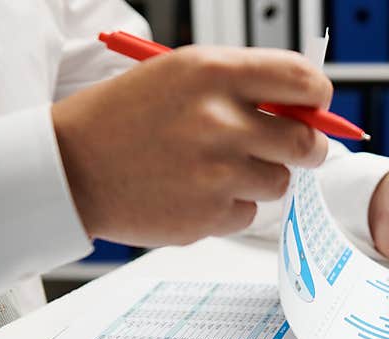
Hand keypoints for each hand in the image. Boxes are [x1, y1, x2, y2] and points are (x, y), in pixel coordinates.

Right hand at [52, 46, 332, 245]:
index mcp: (213, 73)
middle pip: (307, 143)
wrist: (70, 169)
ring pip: (280, 182)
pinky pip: (250, 212)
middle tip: (294, 149)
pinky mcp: (209, 215)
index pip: (303, 80)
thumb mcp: (179, 76)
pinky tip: (195, 192)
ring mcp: (216, 174)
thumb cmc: (123, 118)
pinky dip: (231, 205)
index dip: (318, 96)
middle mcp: (220, 122)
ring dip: (261, 177)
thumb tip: (304, 106)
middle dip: (309, 147)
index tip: (316, 105)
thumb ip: (242, 85)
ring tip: (217, 168)